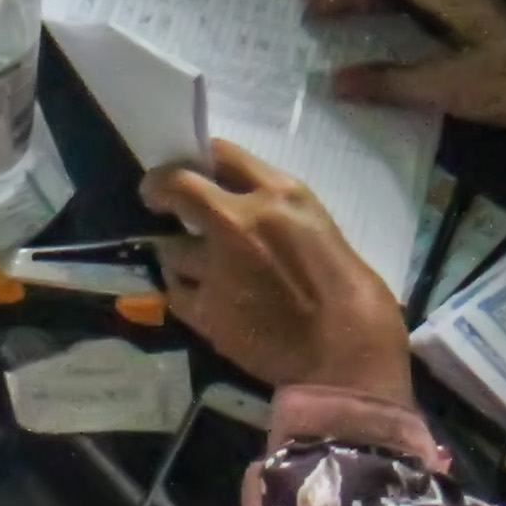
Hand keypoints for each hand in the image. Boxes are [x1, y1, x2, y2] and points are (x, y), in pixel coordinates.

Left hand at [145, 141, 414, 407]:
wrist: (348, 353)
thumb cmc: (346, 289)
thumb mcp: (315, 224)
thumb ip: (272, 206)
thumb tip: (230, 195)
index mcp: (279, 194)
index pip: (221, 153)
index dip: (197, 160)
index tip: (188, 170)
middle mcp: (240, 222)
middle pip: (176, 186)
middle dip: (160, 189)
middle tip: (157, 198)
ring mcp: (217, 267)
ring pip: (170, 248)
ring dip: (182, 256)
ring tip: (202, 269)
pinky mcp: (205, 310)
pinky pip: (175, 292)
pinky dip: (186, 293)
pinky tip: (207, 300)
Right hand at [310, 0, 505, 139]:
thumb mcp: (447, 88)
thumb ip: (390, 83)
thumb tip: (333, 81)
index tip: (328, 8)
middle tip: (323, 16)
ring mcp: (463, 6)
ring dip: (370, 0)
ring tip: (340, 27)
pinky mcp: (469, 26)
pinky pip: (419, 8)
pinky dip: (390, 17)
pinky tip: (377, 44)